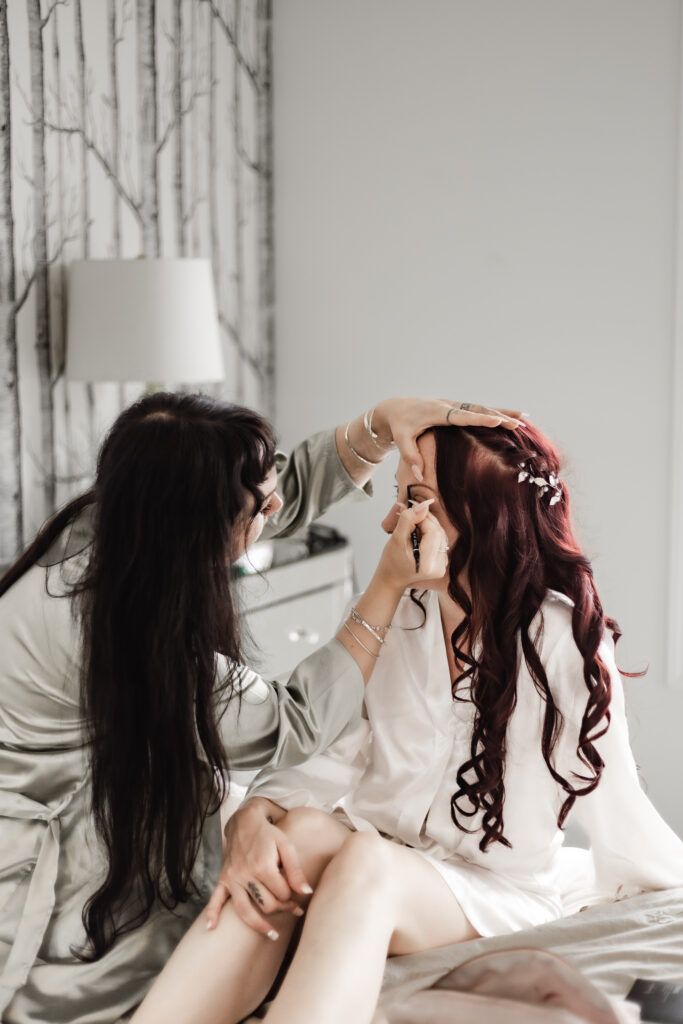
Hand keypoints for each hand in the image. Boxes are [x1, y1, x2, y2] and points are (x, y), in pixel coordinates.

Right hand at [205, 799, 311, 936]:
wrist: (245, 822)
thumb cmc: (269, 835)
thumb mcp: (286, 847)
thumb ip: (296, 871)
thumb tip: (307, 893)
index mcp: (263, 866)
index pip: (281, 894)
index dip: (292, 898)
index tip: (299, 899)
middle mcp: (245, 874)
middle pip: (266, 905)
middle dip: (282, 909)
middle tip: (292, 908)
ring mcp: (232, 878)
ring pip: (245, 911)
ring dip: (259, 926)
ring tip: (273, 935)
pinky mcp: (223, 879)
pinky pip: (215, 899)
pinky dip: (212, 914)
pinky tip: (211, 928)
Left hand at [372, 398, 522, 480]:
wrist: (396, 408)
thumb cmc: (399, 425)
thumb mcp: (401, 439)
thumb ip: (410, 456)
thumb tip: (419, 475)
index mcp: (437, 411)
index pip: (462, 416)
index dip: (480, 418)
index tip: (496, 420)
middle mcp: (449, 405)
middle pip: (478, 410)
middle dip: (498, 415)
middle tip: (518, 423)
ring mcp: (455, 405)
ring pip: (482, 408)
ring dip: (502, 412)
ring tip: (523, 418)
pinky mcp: (457, 408)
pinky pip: (479, 410)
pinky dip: (495, 413)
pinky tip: (511, 417)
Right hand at [376, 498, 448, 589]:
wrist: (392, 577)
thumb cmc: (391, 562)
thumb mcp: (396, 539)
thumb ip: (408, 521)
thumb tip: (422, 506)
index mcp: (427, 565)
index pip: (432, 532)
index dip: (423, 517)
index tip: (412, 508)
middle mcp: (439, 566)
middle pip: (438, 532)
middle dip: (425, 519)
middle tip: (411, 512)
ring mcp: (443, 564)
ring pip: (440, 534)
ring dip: (427, 524)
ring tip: (412, 523)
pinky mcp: (443, 561)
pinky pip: (439, 539)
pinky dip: (429, 532)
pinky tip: (418, 533)